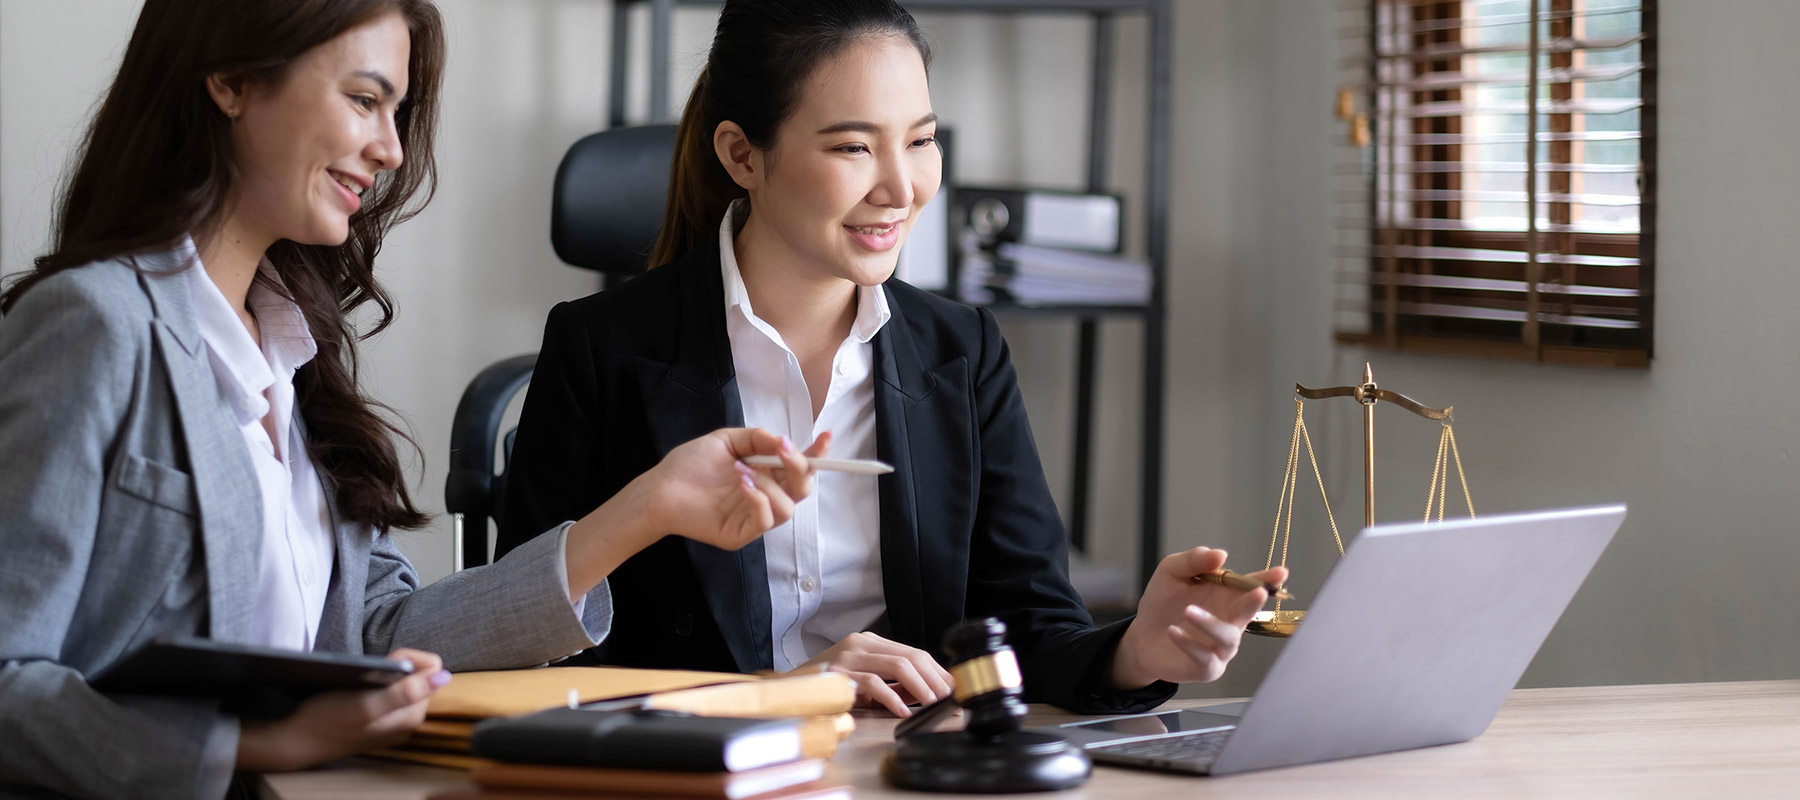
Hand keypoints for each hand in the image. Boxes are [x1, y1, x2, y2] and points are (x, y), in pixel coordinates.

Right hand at [235, 649, 448, 772]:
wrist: (298, 739)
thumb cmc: (327, 720)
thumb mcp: (365, 705)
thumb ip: (405, 693)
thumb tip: (444, 676)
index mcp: (413, 715)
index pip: (432, 669)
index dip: (408, 659)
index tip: (383, 662)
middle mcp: (411, 719)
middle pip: (421, 675)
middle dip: (398, 667)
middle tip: (369, 675)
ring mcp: (397, 720)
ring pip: (405, 682)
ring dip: (388, 675)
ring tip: (363, 683)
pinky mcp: (383, 718)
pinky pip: (392, 691)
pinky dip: (380, 684)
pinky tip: (361, 690)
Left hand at [564, 428, 824, 600]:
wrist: (659, 489)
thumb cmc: (689, 465)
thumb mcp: (726, 440)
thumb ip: (757, 438)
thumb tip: (783, 440)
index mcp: (765, 473)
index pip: (799, 468)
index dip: (816, 455)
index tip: (826, 437)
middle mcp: (764, 496)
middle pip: (802, 489)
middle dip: (800, 468)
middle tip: (784, 451)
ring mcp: (754, 517)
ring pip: (788, 508)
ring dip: (771, 484)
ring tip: (743, 470)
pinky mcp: (741, 534)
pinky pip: (765, 521)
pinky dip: (759, 499)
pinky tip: (742, 484)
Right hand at [798, 631, 953, 717]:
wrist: (787, 690)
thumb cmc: (827, 687)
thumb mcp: (864, 681)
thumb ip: (891, 682)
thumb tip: (927, 692)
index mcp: (869, 642)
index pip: (913, 652)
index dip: (937, 671)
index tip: (953, 687)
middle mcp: (860, 643)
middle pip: (911, 656)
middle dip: (935, 678)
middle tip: (949, 698)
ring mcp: (848, 657)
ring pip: (898, 665)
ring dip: (921, 687)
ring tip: (932, 703)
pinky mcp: (838, 674)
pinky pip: (873, 683)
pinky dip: (893, 698)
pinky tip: (903, 711)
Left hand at [1109, 548, 1287, 688]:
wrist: (1141, 635)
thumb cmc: (1163, 602)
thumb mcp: (1173, 572)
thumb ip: (1195, 561)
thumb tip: (1220, 554)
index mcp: (1227, 597)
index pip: (1252, 587)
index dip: (1268, 580)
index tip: (1280, 573)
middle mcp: (1230, 622)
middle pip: (1249, 613)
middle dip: (1254, 603)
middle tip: (1257, 592)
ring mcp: (1221, 647)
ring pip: (1227, 637)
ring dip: (1210, 622)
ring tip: (1188, 610)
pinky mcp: (1207, 668)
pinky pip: (1205, 658)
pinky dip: (1189, 644)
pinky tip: (1173, 630)